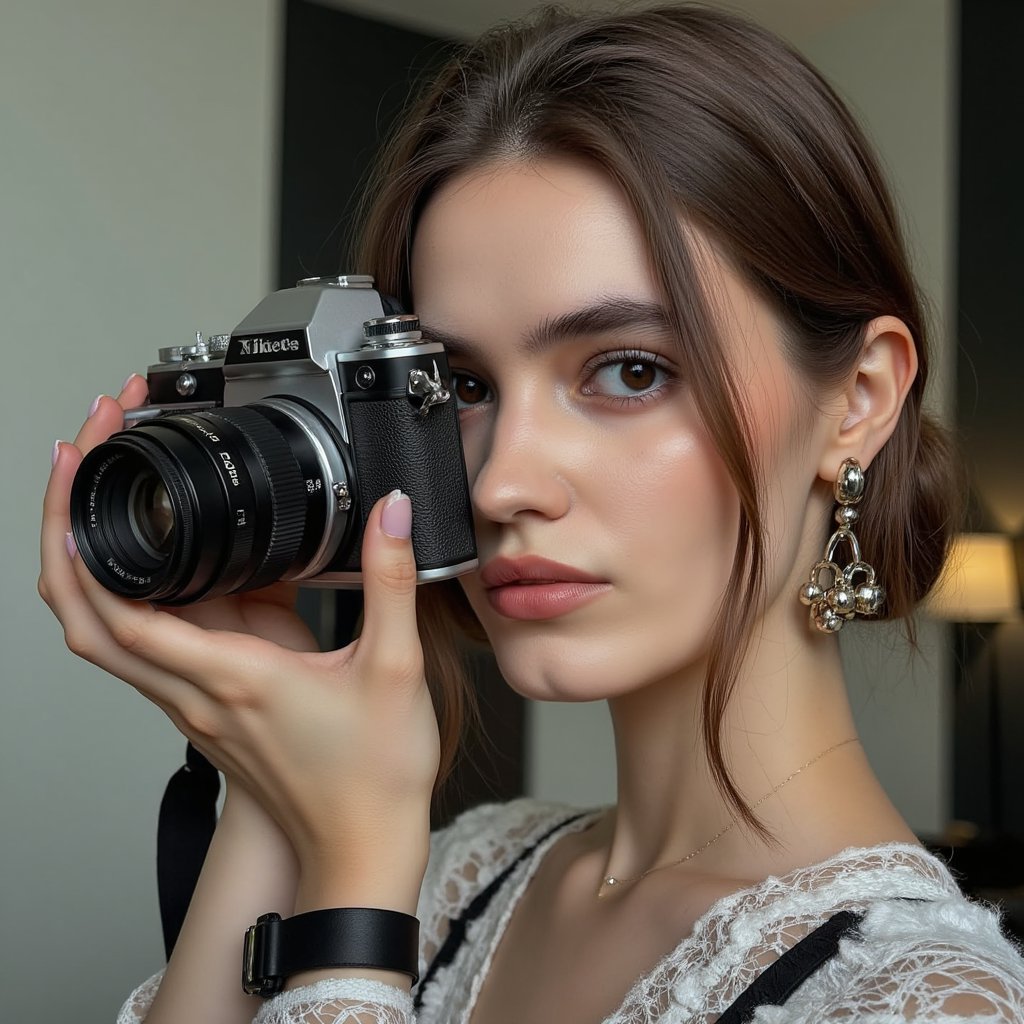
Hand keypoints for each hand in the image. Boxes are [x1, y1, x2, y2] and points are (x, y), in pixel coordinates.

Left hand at [40, 378, 439, 895]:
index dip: (84, 537)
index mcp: (230, 678)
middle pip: (85, 619)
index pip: (120, 611)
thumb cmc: (372, 776)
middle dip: (62, 535)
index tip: (82, 471)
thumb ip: (389, 581)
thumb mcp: (395, 667)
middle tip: (76, 466)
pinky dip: (134, 604)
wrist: (361, 847)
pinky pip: (149, 653)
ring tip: (102, 503)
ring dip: (89, 570)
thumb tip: (389, 513)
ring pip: (108, 639)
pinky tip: (170, 572)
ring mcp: (195, 708)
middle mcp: (195, 694)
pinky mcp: (210, 713)